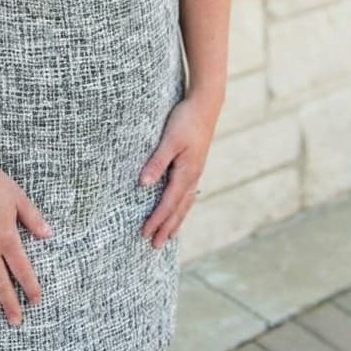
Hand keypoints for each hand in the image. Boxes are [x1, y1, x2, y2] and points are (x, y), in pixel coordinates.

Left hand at [137, 91, 219, 248]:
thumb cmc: (186, 119)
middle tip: (155, 246)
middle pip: (178, 209)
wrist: (206, 104)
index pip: (168, 204)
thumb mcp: (169, 140)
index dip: (156, 220)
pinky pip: (188, 193)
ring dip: (175, 220)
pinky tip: (180, 207)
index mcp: (186, 173)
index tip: (145, 234)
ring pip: (185, 203)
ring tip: (168, 235)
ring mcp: (196, 171)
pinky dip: (182, 206)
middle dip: (166, 227)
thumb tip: (143, 185)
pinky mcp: (195, 164)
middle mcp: (193, 176)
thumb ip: (156, 162)